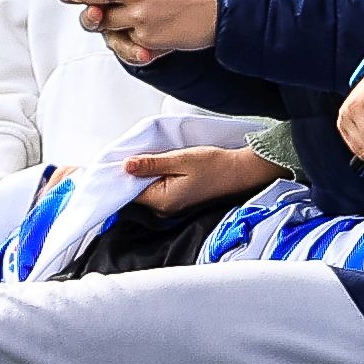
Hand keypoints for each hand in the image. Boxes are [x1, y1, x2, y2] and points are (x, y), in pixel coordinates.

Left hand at [120, 139, 277, 217]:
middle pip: (136, 192)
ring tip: (156, 159)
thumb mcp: (180, 159)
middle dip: (134, 174)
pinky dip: (156, 177)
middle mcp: (165, 209)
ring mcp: (171, 207)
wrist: (240, 172)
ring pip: (147, 189)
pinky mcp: (177, 201)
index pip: (129, 192)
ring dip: (146, 174)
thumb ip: (151, 164)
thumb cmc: (215, 166)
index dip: (123, 176)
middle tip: (142, 154)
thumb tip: (126, 166)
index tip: (124, 160)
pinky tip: (164, 166)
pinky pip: (158, 189)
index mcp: (163, 201)